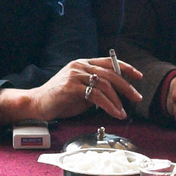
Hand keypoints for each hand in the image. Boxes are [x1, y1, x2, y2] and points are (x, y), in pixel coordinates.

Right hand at [0, 57, 142, 123]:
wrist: (37, 104)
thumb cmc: (60, 100)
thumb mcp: (82, 92)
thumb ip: (96, 89)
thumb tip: (116, 96)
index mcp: (83, 63)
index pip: (109, 62)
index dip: (125, 68)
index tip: (138, 76)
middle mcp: (79, 65)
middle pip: (110, 73)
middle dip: (126, 86)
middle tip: (137, 98)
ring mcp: (75, 75)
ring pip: (104, 84)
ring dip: (117, 100)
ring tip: (123, 112)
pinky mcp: (71, 87)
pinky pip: (95, 95)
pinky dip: (108, 105)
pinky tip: (114, 113)